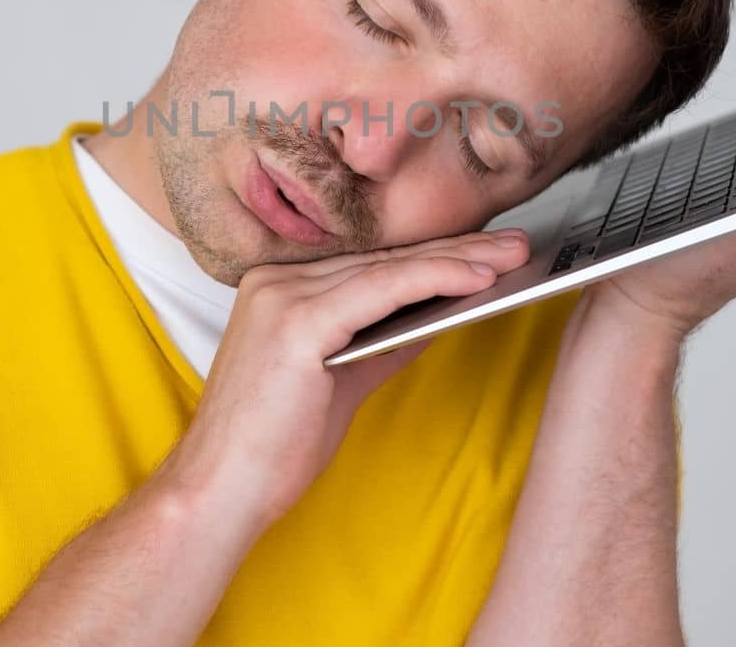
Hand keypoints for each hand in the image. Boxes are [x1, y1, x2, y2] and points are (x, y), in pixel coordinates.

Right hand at [160, 228, 531, 528]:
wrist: (220, 491)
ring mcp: (282, 296)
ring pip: (389, 270)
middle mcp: (276, 281)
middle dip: (456, 251)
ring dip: (458, 261)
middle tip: (514, 245)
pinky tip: (474, 279)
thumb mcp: (339, 381)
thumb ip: (381, 342)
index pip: (371, 266)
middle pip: (384, 260)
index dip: (433, 256)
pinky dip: (433, 279)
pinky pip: (380, 290)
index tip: (484, 251)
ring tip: (510, 257)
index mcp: (279, 289)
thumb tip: (436, 315)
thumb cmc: (271, 447)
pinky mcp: (296, 322)